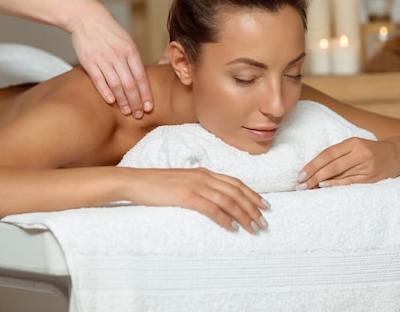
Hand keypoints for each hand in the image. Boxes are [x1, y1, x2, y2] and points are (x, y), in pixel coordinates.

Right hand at [69, 0, 152, 117]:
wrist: (86, 17)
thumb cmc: (109, 30)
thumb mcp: (126, 41)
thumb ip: (133, 59)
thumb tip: (142, 79)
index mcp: (130, 50)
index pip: (141, 77)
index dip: (146, 94)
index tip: (149, 107)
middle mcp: (118, 55)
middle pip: (130, 84)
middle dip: (136, 102)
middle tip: (139, 115)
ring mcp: (103, 58)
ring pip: (115, 84)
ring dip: (123, 101)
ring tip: (127, 112)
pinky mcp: (88, 61)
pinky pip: (98, 79)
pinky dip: (105, 92)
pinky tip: (111, 102)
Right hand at [123, 167, 269, 232]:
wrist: (134, 181)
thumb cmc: (155, 184)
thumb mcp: (181, 181)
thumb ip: (197, 186)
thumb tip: (211, 199)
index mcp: (203, 172)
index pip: (235, 182)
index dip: (252, 194)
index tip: (264, 204)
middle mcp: (203, 176)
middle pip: (236, 192)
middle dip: (253, 207)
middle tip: (264, 221)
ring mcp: (195, 185)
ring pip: (228, 200)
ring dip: (243, 215)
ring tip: (253, 227)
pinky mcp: (186, 196)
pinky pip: (212, 208)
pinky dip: (225, 218)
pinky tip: (233, 228)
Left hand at [296, 138, 399, 188]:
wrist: (397, 154)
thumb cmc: (369, 151)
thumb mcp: (353, 146)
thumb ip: (337, 155)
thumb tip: (314, 169)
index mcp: (352, 142)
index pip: (327, 154)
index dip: (312, 165)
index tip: (300, 174)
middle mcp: (360, 153)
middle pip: (332, 166)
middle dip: (314, 176)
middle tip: (300, 185)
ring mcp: (368, 166)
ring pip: (340, 175)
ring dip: (322, 183)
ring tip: (308, 188)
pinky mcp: (373, 178)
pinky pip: (350, 183)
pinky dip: (336, 186)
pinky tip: (325, 188)